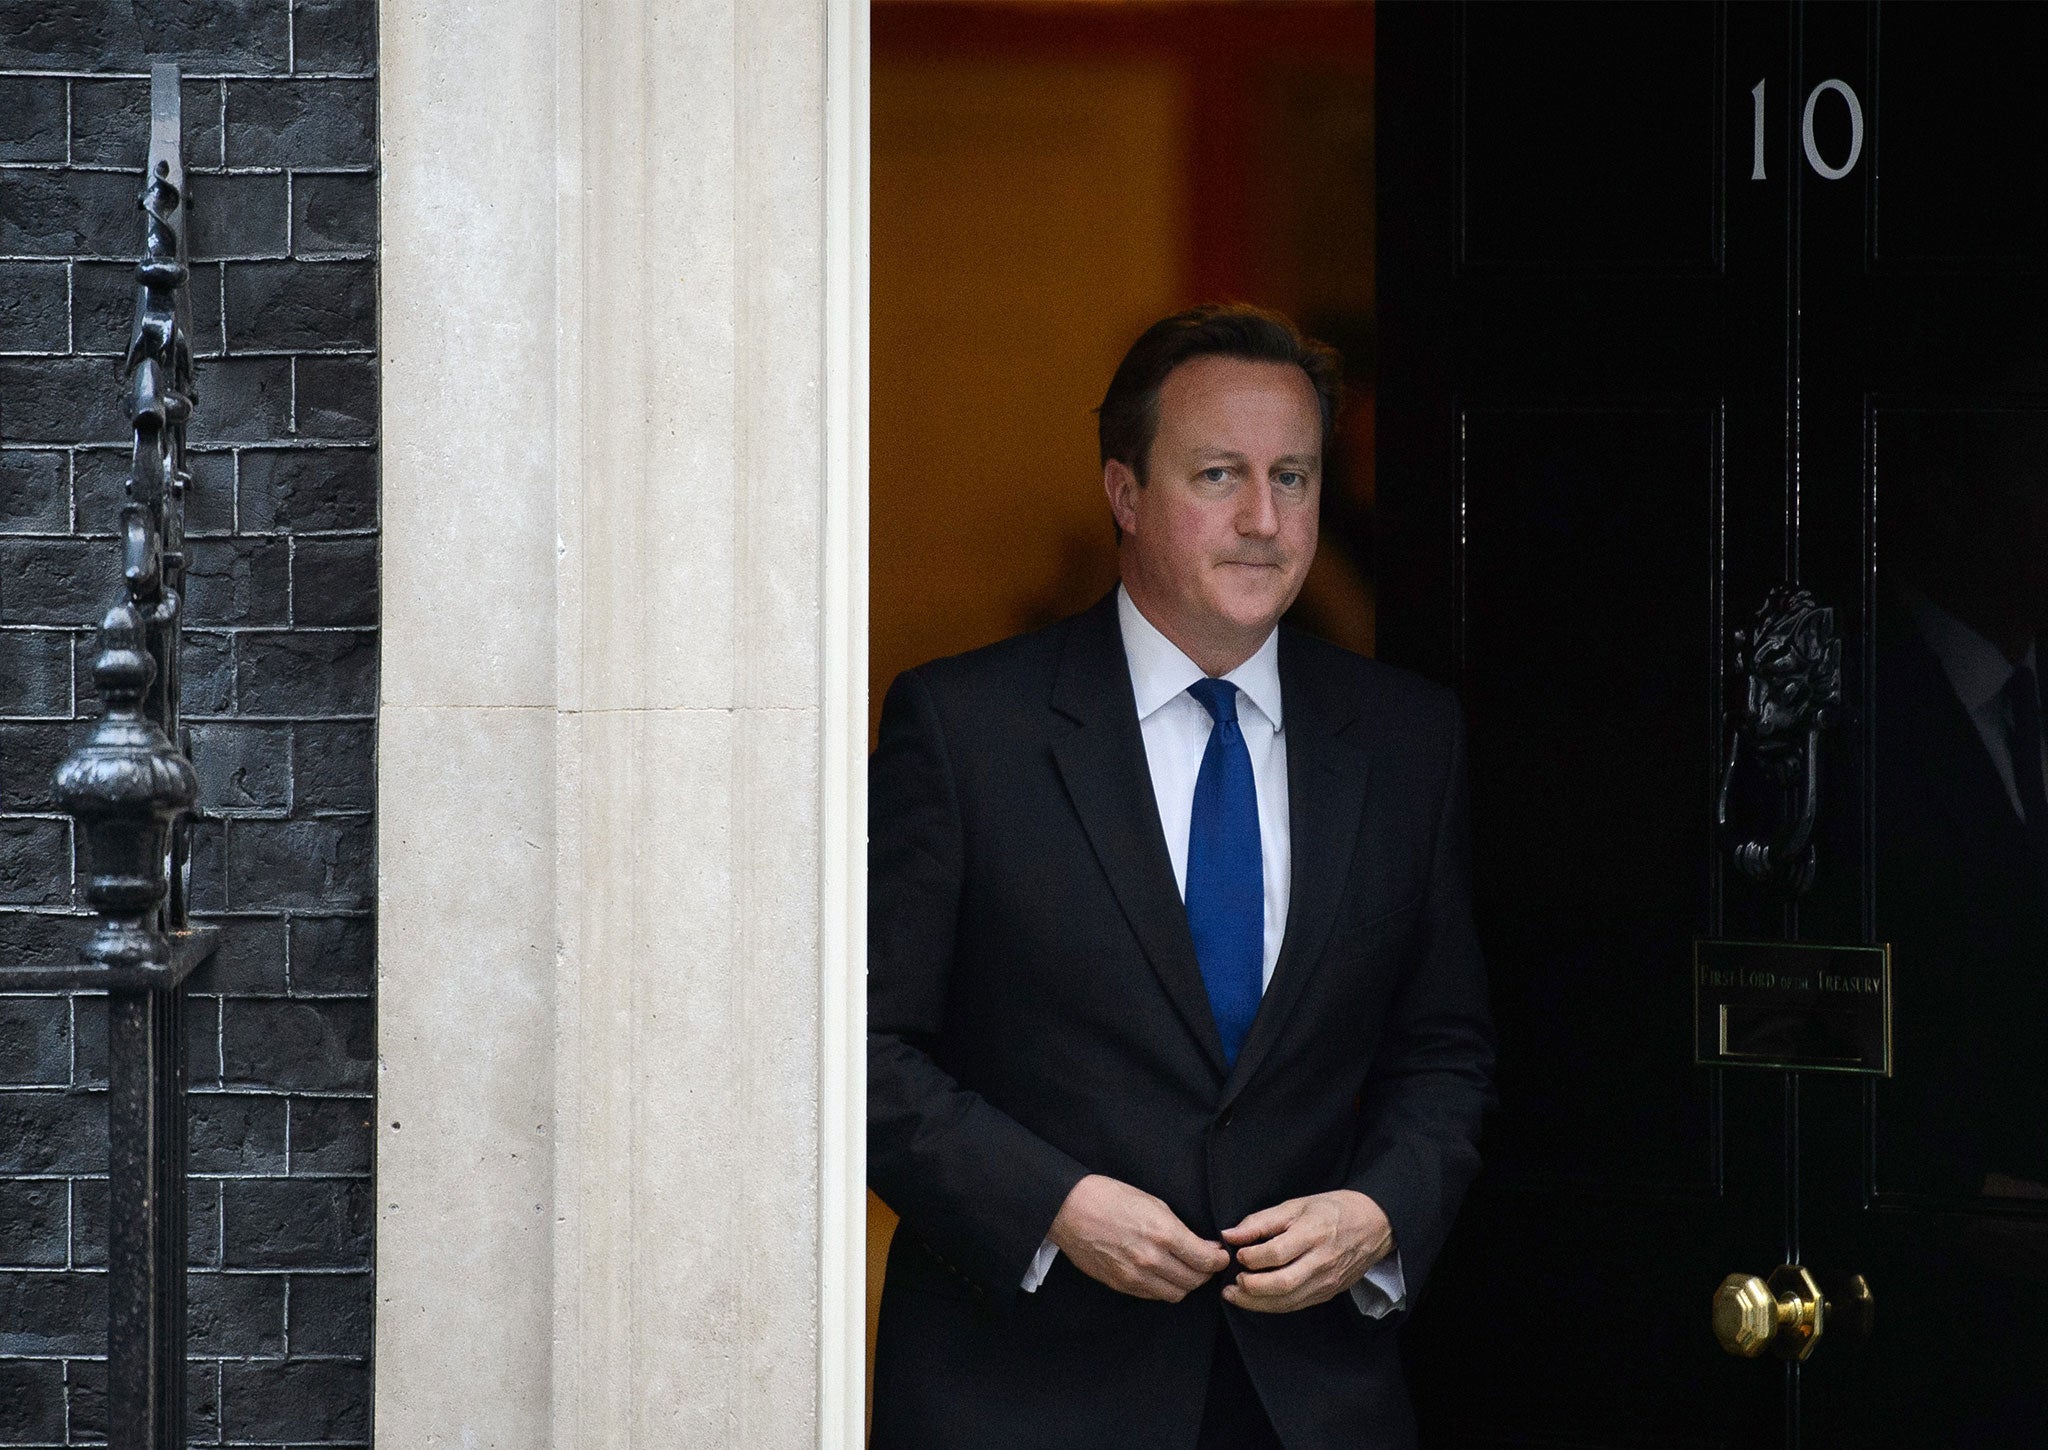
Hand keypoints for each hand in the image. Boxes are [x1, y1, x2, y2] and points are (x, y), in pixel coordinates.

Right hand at [1048, 1174, 1230, 1301]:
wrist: (1070, 1209)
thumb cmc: (1111, 1197)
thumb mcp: (1153, 1203)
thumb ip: (1180, 1229)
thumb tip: (1202, 1246)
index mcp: (1164, 1233)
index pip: (1206, 1261)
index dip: (1219, 1261)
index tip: (1220, 1256)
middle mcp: (1152, 1259)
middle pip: (1194, 1281)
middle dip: (1205, 1273)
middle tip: (1205, 1262)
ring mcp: (1135, 1276)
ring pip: (1175, 1294)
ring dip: (1185, 1284)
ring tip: (1185, 1270)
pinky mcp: (1121, 1285)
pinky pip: (1153, 1296)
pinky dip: (1164, 1288)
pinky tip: (1163, 1274)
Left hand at [1220, 1190, 1392, 1313]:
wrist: (1374, 1225)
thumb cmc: (1333, 1210)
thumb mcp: (1296, 1205)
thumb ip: (1261, 1221)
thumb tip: (1230, 1235)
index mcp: (1314, 1233)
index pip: (1277, 1253)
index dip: (1251, 1257)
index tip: (1237, 1253)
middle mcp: (1322, 1261)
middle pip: (1282, 1284)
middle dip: (1250, 1287)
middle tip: (1231, 1281)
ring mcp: (1327, 1281)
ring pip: (1288, 1301)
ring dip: (1256, 1303)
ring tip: (1235, 1294)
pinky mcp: (1328, 1293)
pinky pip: (1296, 1305)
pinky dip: (1273, 1306)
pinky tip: (1256, 1299)